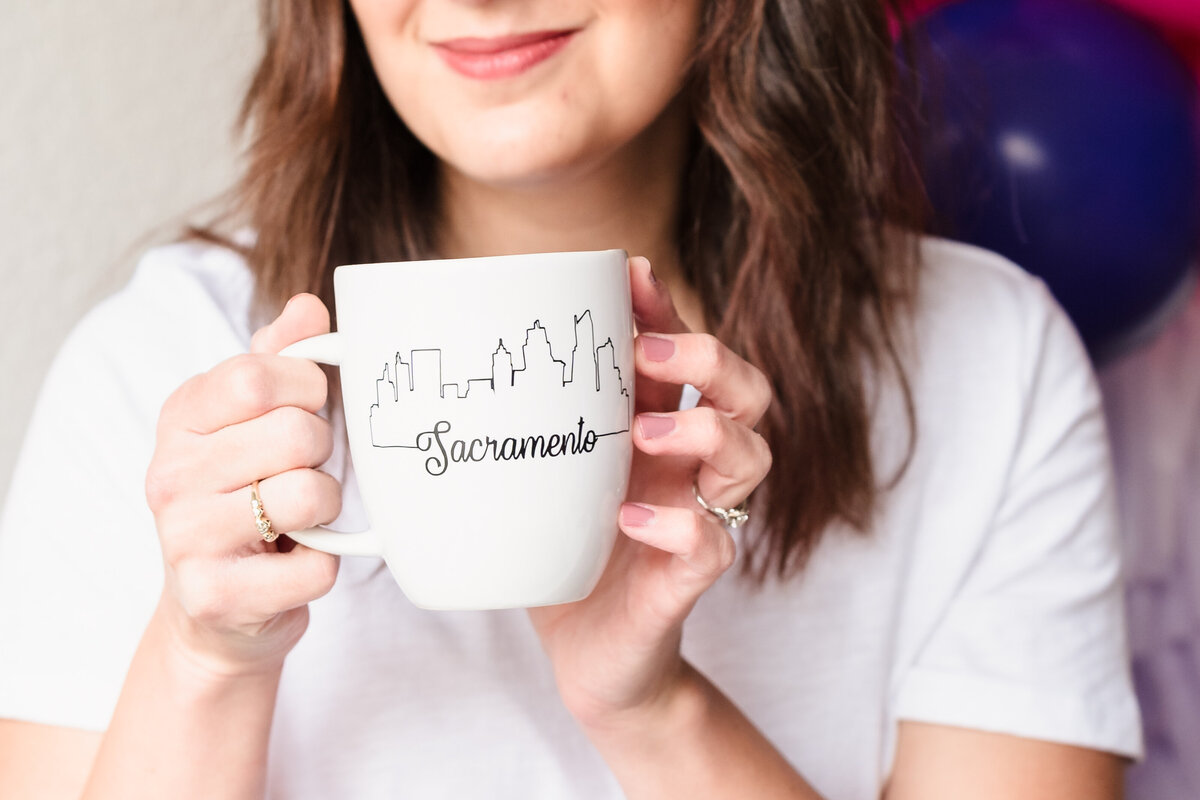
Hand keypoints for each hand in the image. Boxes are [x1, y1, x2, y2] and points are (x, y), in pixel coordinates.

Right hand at [144, 294, 342, 676]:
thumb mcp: (253, 419)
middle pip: (296, 434)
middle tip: (304, 470)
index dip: (308, 388)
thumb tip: (308, 306)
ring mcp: (185, 539)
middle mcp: (170, 474)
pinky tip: (297, 560)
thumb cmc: (247, 494)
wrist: (216, 606)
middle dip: (323, 452)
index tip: (309, 408)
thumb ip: (280, 358)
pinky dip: (325, 564)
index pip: (257, 375)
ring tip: (301, 515)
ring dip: (327, 507)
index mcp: (180, 417)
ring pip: (309, 497)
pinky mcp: (216, 596)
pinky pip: (318, 566)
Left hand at [528, 257, 772, 728]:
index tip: (631, 274)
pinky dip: (677, 525)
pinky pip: (712, 545)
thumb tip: (463, 359)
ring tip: (642, 434)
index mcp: (658, 434)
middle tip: (648, 356)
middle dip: (711, 358)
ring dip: (704, 431)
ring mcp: (697, 521)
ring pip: (751, 457)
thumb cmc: (567, 558)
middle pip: (747, 393)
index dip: (669, 312)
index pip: (686, 358)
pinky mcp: (688, 582)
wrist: (586, 658)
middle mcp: (690, 470)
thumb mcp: (547, 478)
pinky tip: (630, 519)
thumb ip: (534, 427)